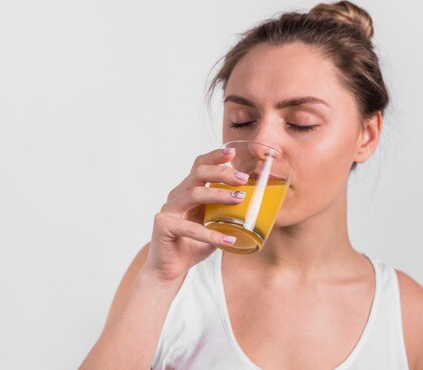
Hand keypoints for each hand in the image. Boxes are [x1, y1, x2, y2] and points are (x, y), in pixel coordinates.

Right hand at [142, 147, 249, 282]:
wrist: (169, 270)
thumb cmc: (193, 245)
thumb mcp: (213, 225)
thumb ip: (228, 214)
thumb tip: (259, 208)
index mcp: (188, 191)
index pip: (199, 166)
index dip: (215, 156)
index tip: (233, 152)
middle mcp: (177, 196)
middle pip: (197, 173)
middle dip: (221, 172)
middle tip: (243, 178)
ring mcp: (168, 210)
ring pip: (194, 194)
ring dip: (219, 195)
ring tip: (240, 198)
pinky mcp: (163, 226)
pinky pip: (190, 228)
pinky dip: (211, 234)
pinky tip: (229, 240)